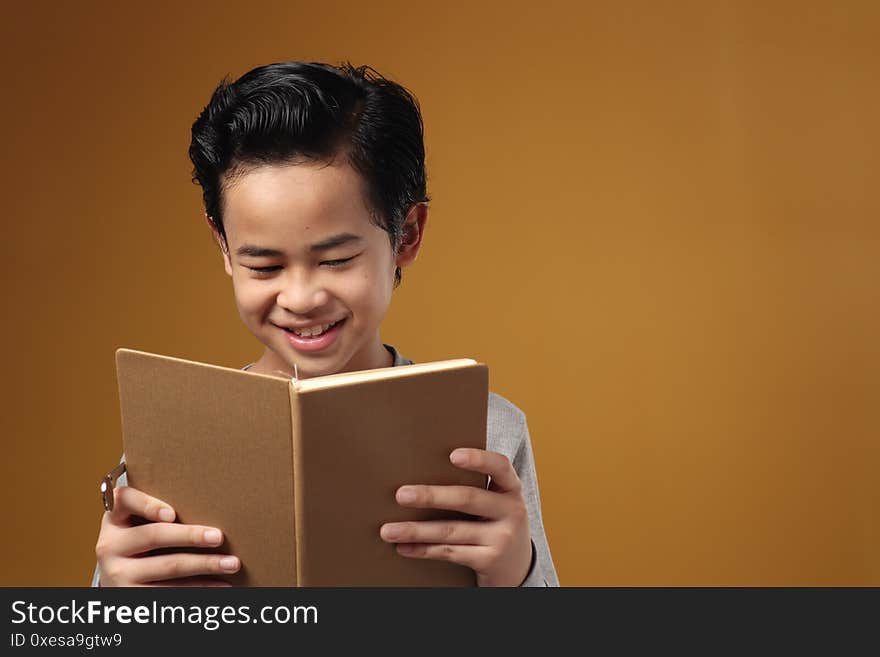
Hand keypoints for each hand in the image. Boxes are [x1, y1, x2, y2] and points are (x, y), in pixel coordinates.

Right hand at [95, 485, 239, 585]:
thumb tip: (215, 502)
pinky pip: (171, 590)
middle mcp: (110, 546)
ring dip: (206, 564)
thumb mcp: (139, 527)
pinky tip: (220, 584)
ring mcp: (118, 574)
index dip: (147, 505)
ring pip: (169, 566)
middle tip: (219, 537)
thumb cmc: (142, 546)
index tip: (172, 514)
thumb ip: (160, 513)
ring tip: (232, 562)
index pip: (123, 500)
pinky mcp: (131, 597)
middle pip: (154, 535)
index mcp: (114, 520)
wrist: (119, 585)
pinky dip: (200, 587)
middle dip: (191, 536)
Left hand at [379, 448, 532, 586]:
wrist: (518, 568)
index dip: (478, 459)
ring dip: (416, 530)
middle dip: (431, 496)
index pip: (500, 466)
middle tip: (401, 495)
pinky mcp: (490, 561)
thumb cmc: (496, 524)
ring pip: (451, 531)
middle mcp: (512, 511)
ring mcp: (502, 538)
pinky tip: (404, 547)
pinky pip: (450, 552)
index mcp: (511, 489)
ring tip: (388, 530)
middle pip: (467, 499)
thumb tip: (422, 471)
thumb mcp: (497, 503)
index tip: (452, 455)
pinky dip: (423, 550)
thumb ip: (475, 486)